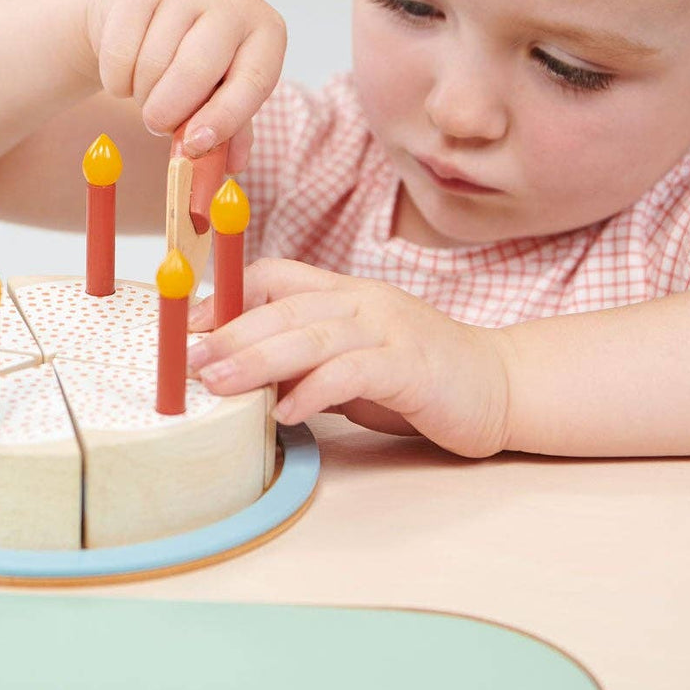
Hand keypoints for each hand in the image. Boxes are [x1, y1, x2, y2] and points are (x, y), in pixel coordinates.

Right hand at [85, 0, 286, 167]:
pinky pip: (120, 51)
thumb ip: (230, 131)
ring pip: (153, 63)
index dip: (224, 119)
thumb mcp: (222, 94)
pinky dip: (117, 78)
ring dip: (142, 94)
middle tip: (158, 125)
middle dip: (170, 112)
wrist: (146, 18)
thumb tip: (231, 166)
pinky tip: (128, 71)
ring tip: (149, 90)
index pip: (253, 81)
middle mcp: (234, 0)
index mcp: (266, 32)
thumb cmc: (195, 63)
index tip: (195, 146)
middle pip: (198, 69)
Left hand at [185, 259, 511, 458]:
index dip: (228, 297)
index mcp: (345, 294)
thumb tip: (243, 380)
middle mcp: (364, 302)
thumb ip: (306, 365)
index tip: (191, 329)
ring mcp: (389, 330)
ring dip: (260, 359)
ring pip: (312, 334)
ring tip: (220, 384)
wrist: (500, 386)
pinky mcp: (411, 367)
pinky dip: (317, 391)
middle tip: (189, 360)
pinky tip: (289, 413)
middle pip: (285, 306)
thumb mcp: (353, 363)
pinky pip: (354, 373)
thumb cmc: (420, 378)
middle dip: (231, 332)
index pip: (275, 276)